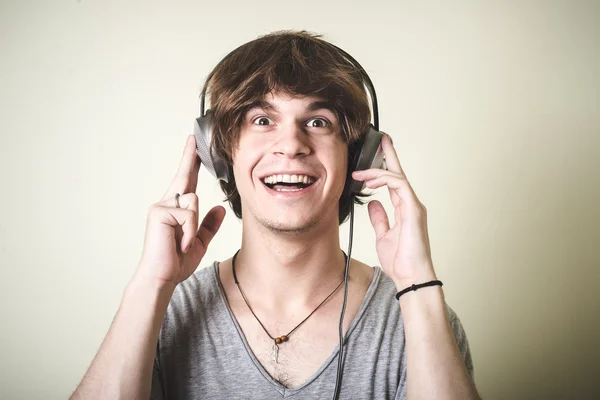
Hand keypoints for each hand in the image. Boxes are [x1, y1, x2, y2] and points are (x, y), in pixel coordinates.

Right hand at [134, 135, 225, 287]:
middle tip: (193, 141)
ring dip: (193, 227)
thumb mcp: (199, 242)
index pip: (186, 181)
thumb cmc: (175, 262)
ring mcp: (161, 206)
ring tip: (182, 243)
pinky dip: (189, 232)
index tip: (193, 144)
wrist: (162, 277)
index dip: (190, 161)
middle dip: (189, 163)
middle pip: (186, 181)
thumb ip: (209, 225)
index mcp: (175, 209)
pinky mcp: (159, 212)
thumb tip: (218, 209)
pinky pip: (188, 214)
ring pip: (193, 202)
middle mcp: (166, 203)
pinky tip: (179, 243)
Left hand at [352, 134, 436, 289]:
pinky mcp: (414, 209)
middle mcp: (410, 204)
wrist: (411, 277)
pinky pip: (399, 186)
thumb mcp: (384, 235)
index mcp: (404, 208)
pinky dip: (384, 180)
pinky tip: (371, 181)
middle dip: (389, 155)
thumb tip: (373, 202)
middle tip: (381, 139)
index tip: (378, 153)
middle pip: (398, 173)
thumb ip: (380, 218)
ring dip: (377, 171)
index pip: (394, 182)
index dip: (386, 166)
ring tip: (360, 172)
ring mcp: (414, 205)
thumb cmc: (401, 260)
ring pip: (397, 177)